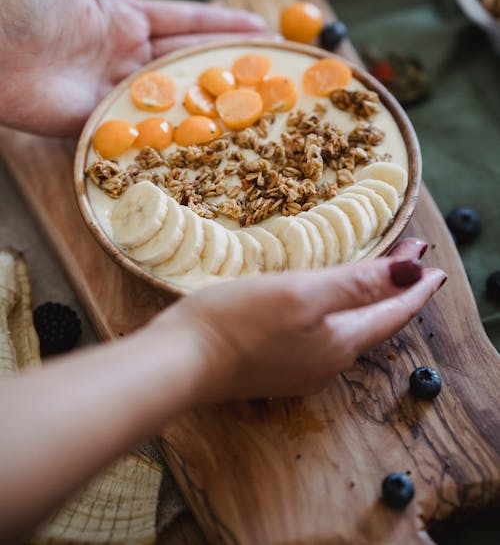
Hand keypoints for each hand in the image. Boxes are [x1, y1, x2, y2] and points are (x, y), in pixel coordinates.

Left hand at [0, 0, 264, 135]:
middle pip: (190, 57)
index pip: (186, 19)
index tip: (259, 26)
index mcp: (125, 18)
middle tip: (269, 65)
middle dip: (229, 60)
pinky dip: (179, 127)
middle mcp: (128, 54)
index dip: (223, 23)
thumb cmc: (20, 6)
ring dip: (213, 94)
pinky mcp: (105, 119)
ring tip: (254, 99)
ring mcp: (118, 89)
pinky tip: (211, 131)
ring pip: (176, 91)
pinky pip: (148, 123)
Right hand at [152, 238, 445, 401]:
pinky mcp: (275, 368)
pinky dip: (337, 315)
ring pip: (348, 331)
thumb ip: (358, 285)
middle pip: (373, 323)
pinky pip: (322, 338)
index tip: (434, 265)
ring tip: (374, 279)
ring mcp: (300, 370)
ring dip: (366, 302)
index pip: (393, 313)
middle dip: (395, 292)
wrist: (180, 363)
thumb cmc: (238, 322)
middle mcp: (327, 362)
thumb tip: (413, 274)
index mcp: (340, 343)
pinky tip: (324, 305)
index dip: (416, 287)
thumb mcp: (302, 294)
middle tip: (409, 262)